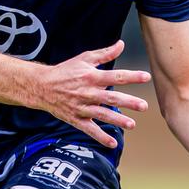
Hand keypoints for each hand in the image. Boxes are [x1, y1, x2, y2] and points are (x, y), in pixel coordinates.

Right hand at [31, 39, 150, 147]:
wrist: (42, 86)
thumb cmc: (66, 71)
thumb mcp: (84, 59)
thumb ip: (104, 53)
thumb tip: (121, 44)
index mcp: (91, 77)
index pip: (115, 76)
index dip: (131, 76)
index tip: (146, 77)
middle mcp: (88, 92)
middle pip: (111, 98)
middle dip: (128, 102)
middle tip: (144, 106)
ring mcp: (82, 107)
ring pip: (102, 114)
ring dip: (117, 120)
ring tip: (132, 125)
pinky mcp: (76, 119)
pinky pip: (90, 129)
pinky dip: (100, 137)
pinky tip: (112, 144)